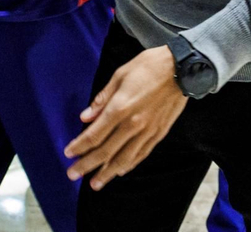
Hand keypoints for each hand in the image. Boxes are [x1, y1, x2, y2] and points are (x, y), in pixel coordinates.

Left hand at [65, 46, 187, 189]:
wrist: (183, 68)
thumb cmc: (149, 66)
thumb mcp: (120, 75)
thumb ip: (102, 99)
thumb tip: (85, 117)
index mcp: (120, 108)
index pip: (94, 134)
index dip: (79, 146)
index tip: (68, 154)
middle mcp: (133, 124)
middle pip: (105, 151)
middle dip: (87, 165)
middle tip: (72, 174)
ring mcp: (147, 131)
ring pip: (124, 159)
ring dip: (107, 173)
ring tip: (95, 183)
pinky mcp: (159, 133)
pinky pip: (141, 154)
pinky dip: (129, 165)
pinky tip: (120, 171)